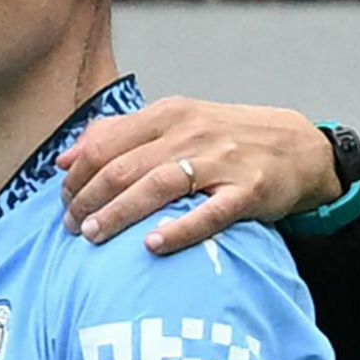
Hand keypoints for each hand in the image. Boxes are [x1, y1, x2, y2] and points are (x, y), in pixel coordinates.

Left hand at [56, 97, 342, 254]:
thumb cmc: (222, 137)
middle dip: (89, 199)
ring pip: (156, 186)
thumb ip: (115, 134)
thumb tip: (64, 159)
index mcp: (165, 115)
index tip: (63, 201)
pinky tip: (152, 245)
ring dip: (119, 213)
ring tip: (93, 236)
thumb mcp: (171, 122)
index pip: (105, 145)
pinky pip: (209, 213)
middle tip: (71, 227)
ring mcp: (219, 161)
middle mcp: (189, 133)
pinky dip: (179, 229)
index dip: (77, 176)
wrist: (296, 146)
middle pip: (123, 167)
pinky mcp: (248, 190)